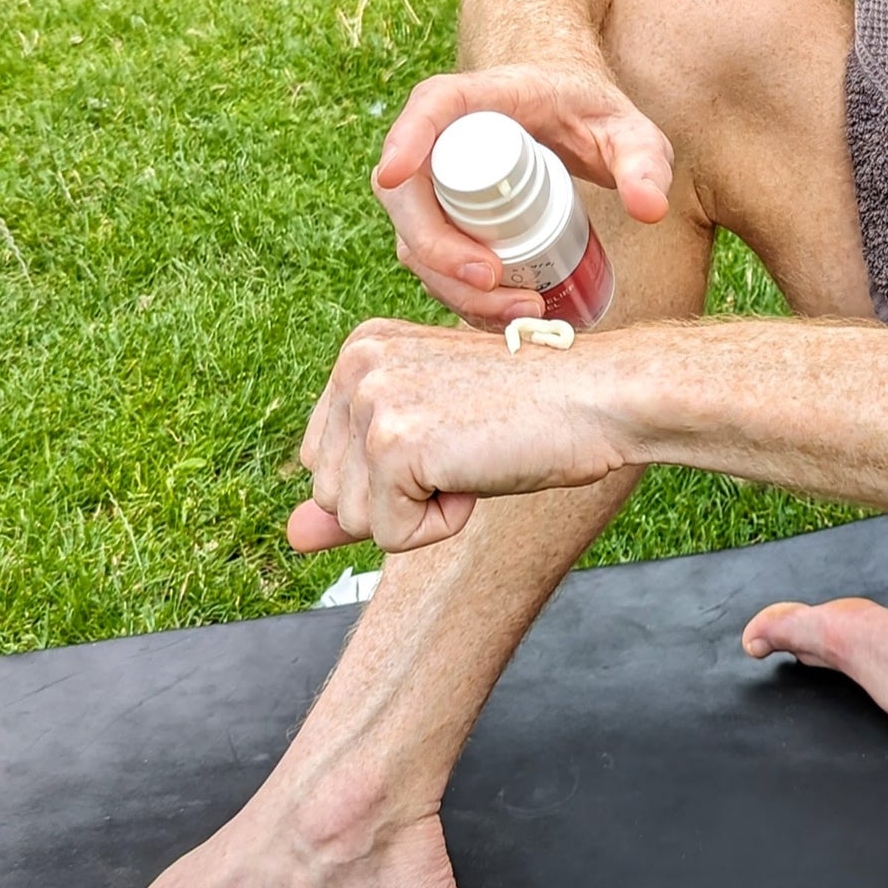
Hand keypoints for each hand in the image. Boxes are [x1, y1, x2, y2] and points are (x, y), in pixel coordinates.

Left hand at [286, 319, 632, 553]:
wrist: (596, 398)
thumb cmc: (529, 415)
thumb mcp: (431, 441)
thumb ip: (360, 487)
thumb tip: (291, 538)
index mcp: (360, 349)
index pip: (322, 462)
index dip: (390, 476)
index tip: (453, 432)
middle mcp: (356, 363)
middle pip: (329, 494)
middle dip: (399, 497)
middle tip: (467, 445)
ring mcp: (373, 399)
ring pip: (353, 520)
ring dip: (421, 512)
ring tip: (474, 453)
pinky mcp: (395, 443)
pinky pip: (392, 536)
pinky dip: (442, 525)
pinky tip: (480, 471)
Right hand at [372, 65, 672, 327]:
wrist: (574, 122)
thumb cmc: (594, 116)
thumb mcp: (630, 133)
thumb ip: (646, 161)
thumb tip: (649, 208)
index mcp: (480, 99)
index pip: (430, 108)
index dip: (406, 138)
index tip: (399, 174)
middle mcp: (443, 141)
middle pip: (409, 194)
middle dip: (438, 247)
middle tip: (493, 281)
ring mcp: (436, 186)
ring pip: (414, 240)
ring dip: (453, 286)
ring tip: (522, 310)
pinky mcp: (444, 224)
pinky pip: (433, 264)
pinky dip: (462, 297)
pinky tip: (508, 317)